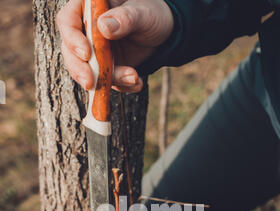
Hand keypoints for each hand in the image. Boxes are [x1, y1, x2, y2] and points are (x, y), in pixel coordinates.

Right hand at [57, 0, 173, 91]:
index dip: (72, 39)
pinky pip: (108, 83)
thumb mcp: (143, 12)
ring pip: (87, 72)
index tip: (86, 53)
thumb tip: (103, 27)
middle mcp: (87, 32)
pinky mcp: (106, 70)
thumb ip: (124, 18)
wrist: (164, 32)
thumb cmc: (151, 13)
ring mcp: (95, 53)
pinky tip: (137, 82)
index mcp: (89, 8)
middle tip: (90, 82)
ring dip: (107, 80)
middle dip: (80, 70)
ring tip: (133, 78)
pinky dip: (122, 86)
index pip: (68, 21)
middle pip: (70, 52)